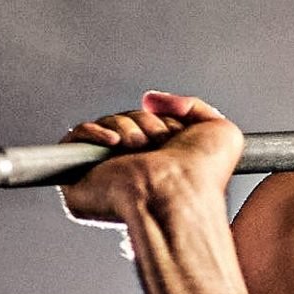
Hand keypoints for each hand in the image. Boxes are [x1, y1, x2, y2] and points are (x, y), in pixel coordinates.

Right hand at [58, 91, 245, 225]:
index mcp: (160, 164)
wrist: (178, 192)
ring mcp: (105, 176)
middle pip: (126, 121)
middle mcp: (133, 170)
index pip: (148, 125)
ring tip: (139, 146)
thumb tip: (149, 100)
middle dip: (144, 123)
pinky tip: (114, 143)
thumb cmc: (203, 175)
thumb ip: (190, 106)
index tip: (173, 133)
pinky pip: (75, 138)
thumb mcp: (218, 129)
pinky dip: (93, 132)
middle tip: (157, 142)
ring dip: (124, 127)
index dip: (159, 121)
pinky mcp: (78, 182)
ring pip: (104, 125)